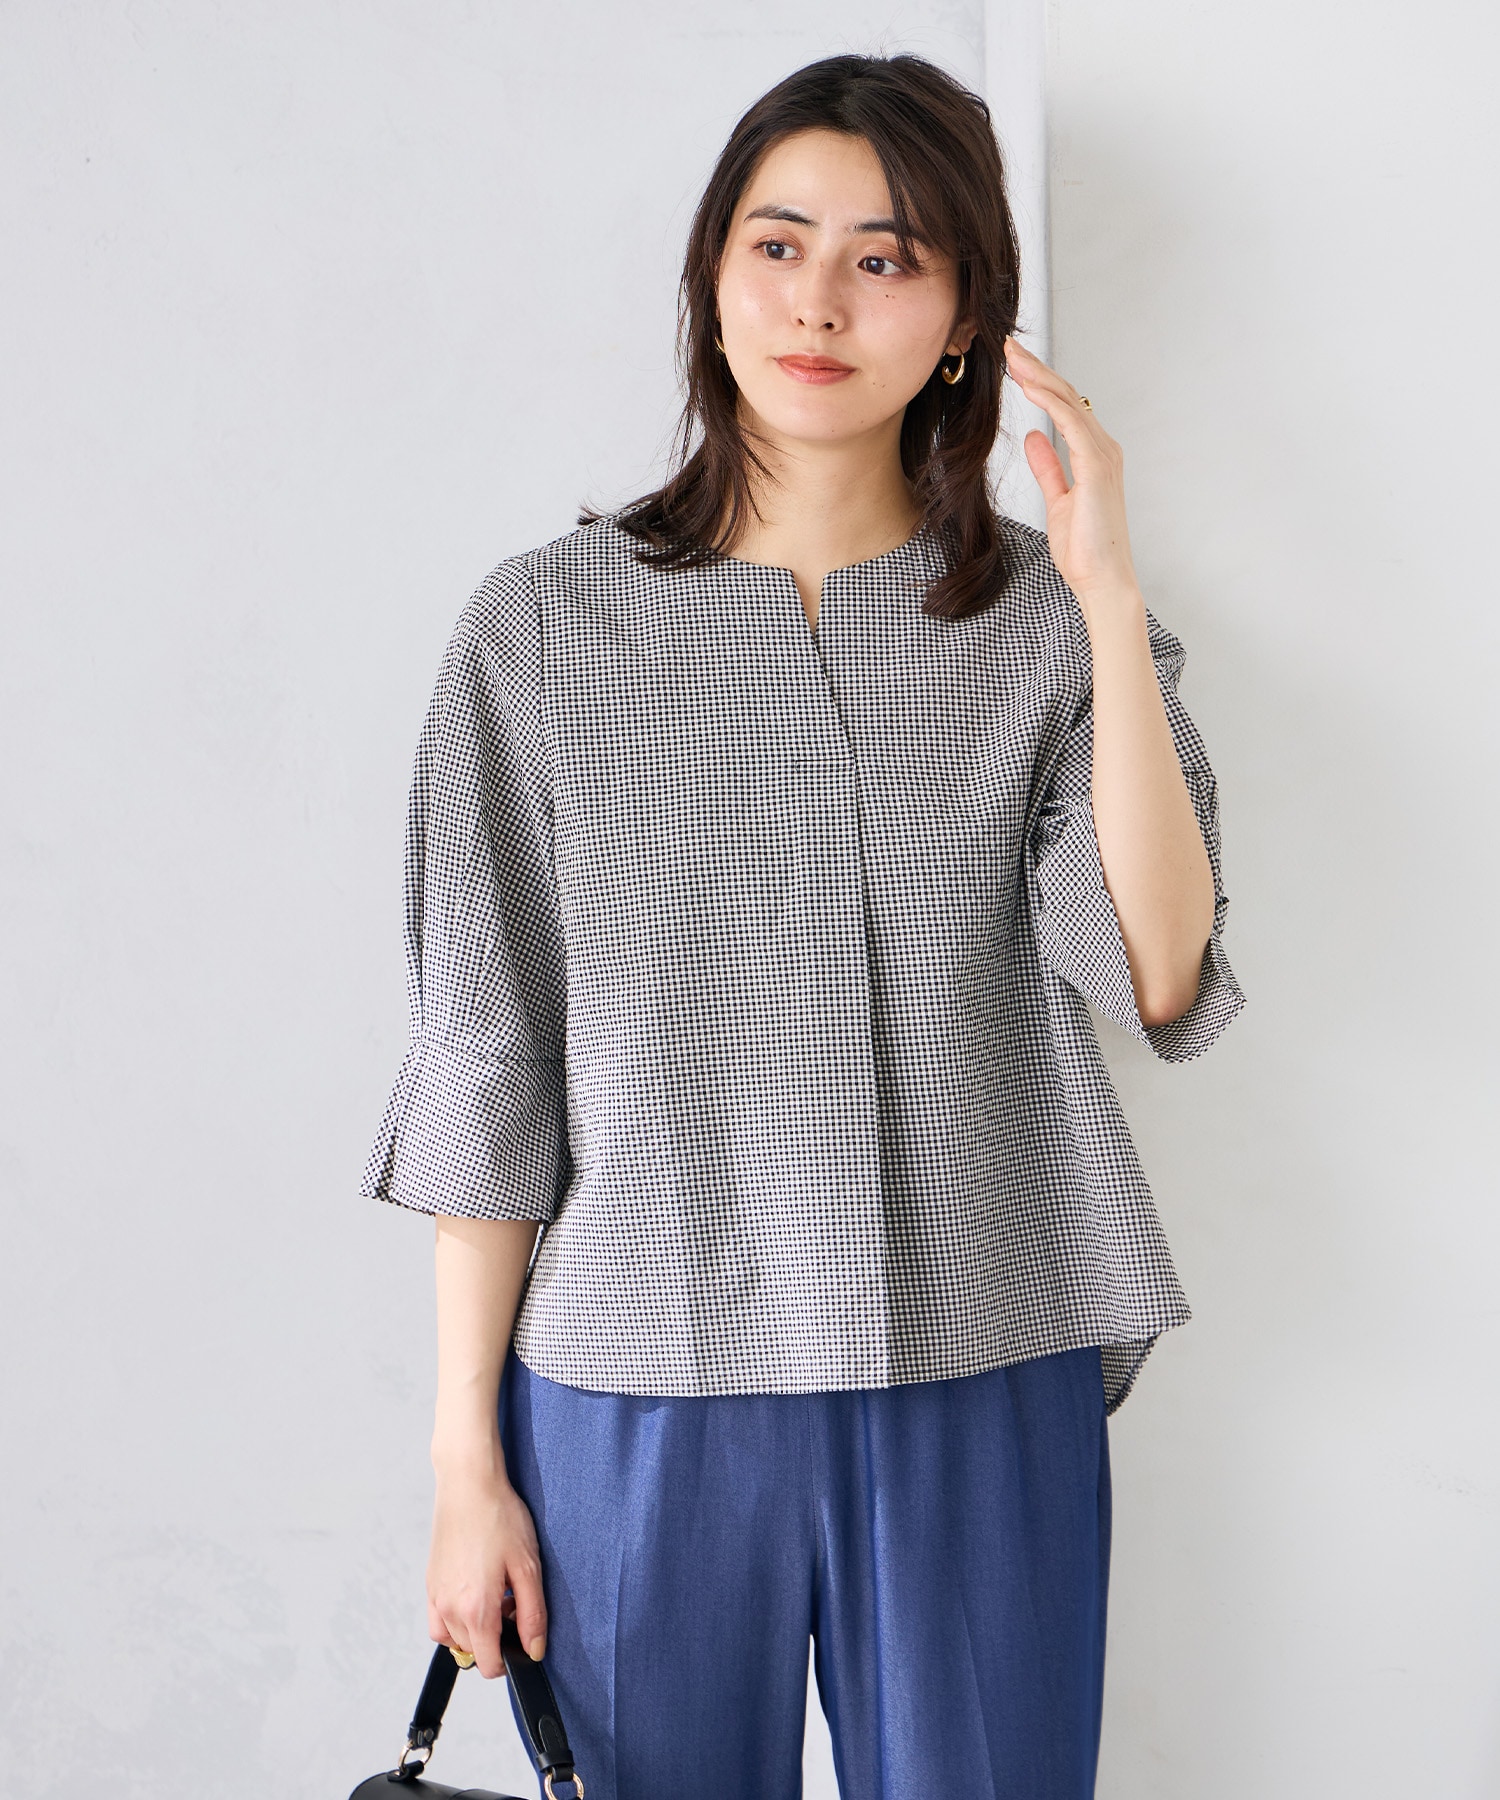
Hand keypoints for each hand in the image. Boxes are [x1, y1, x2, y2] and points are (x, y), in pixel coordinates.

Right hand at [427, 1457, 547, 1678]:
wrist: (469, 1485)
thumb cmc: (499, 1518)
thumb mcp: (528, 1567)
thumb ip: (532, 1614)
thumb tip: (534, 1650)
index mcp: (476, 1610)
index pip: (489, 1665)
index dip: (510, 1659)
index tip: (523, 1636)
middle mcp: (450, 1609)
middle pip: (474, 1652)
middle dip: (497, 1638)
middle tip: (514, 1603)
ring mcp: (435, 1598)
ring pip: (456, 1639)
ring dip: (476, 1629)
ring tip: (496, 1594)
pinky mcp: (430, 1584)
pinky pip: (438, 1623)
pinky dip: (455, 1621)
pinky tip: (473, 1594)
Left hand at [1003, 336, 1140, 609]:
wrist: (1102, 581)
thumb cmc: (1085, 549)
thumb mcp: (1058, 501)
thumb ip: (1049, 467)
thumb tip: (1035, 437)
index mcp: (1093, 456)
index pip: (1065, 408)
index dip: (1039, 383)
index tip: (1014, 365)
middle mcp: (1103, 449)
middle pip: (1068, 396)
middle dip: (1037, 369)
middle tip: (1009, 346)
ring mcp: (1103, 456)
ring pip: (1070, 402)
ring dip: (1040, 377)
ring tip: (1013, 357)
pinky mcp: (1096, 468)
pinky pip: (1073, 424)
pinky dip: (1051, 402)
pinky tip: (1030, 386)